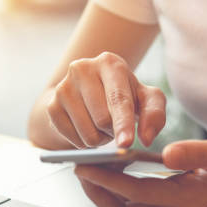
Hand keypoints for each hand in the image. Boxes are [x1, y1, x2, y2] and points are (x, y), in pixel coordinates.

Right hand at [46, 52, 166, 147]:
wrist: (89, 93)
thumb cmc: (124, 95)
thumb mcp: (146, 99)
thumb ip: (154, 115)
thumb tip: (146, 139)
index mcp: (109, 62)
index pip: (118, 99)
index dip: (123, 124)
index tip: (126, 144)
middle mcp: (82, 68)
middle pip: (102, 118)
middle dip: (113, 131)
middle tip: (115, 125)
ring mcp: (63, 87)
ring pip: (86, 132)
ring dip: (100, 139)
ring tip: (101, 126)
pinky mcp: (51, 105)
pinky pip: (71, 138)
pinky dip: (83, 142)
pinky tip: (87, 129)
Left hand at [74, 126, 206, 206]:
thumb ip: (200, 151)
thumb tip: (167, 154)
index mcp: (189, 194)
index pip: (136, 192)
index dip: (107, 180)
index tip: (83, 165)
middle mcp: (178, 205)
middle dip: (98, 194)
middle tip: (79, 168)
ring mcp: (175, 204)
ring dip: (105, 194)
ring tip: (89, 167)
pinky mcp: (174, 197)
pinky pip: (137, 201)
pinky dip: (118, 188)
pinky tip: (113, 165)